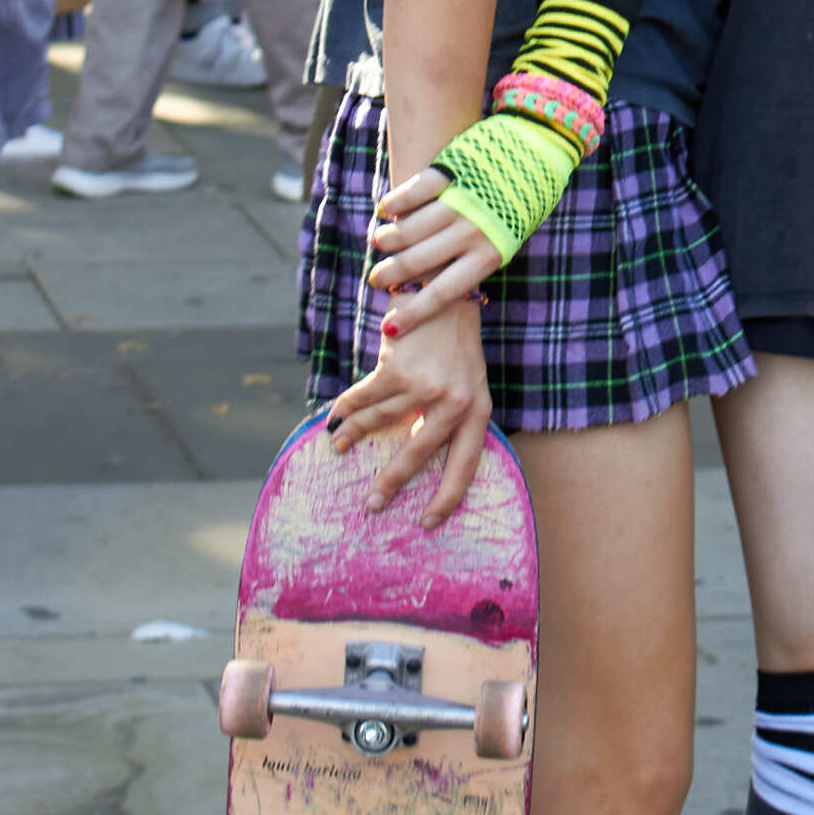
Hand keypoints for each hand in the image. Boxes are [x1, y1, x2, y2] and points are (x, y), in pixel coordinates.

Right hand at [327, 298, 491, 522]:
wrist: (442, 291)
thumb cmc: (453, 345)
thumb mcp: (466, 384)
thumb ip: (450, 420)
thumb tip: (413, 462)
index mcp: (478, 411)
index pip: (466, 467)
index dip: (447, 498)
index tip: (428, 522)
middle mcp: (455, 404)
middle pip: (417, 456)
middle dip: (391, 484)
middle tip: (371, 505)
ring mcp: (425, 388)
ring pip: (380, 423)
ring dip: (354, 435)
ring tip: (338, 445)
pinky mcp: (397, 372)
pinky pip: (363, 400)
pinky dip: (345, 410)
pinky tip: (334, 420)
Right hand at [365, 161, 505, 330]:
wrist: (538, 153)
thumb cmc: (519, 205)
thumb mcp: (506, 240)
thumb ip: (474, 260)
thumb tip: (435, 285)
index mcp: (490, 256)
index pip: (443, 294)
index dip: (413, 314)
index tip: (390, 329)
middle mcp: (473, 231)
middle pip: (418, 263)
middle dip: (391, 276)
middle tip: (377, 280)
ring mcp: (460, 201)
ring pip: (410, 229)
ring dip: (389, 239)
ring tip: (380, 242)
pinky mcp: (451, 171)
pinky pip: (413, 193)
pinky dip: (395, 203)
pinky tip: (386, 210)